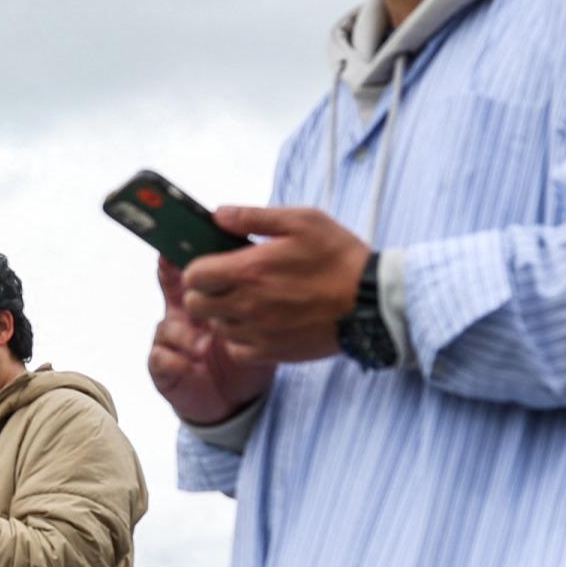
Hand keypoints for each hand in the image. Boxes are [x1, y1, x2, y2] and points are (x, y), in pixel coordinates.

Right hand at [149, 261, 274, 423]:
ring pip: (166, 326)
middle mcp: (184, 315)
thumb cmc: (250, 355)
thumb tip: (261, 258)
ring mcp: (171, 341)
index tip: (182, 246)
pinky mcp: (165, 368)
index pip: (194, 270)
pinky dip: (175, 360)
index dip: (184, 256)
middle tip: (196, 292)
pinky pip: (160, 357)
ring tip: (204, 345)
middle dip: (183, 292)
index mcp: (206, 299)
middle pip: (171, 291)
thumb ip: (258, 293)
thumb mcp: (261, 321)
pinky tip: (192, 365)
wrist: (240, 402)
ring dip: (184, 334)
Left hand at [179, 206, 369, 363]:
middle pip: (196, 305)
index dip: (197, 267)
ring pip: (217, 327)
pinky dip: (240, 339)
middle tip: (225, 282)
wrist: (372, 301)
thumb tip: (218, 214)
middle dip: (204, 291)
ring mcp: (259, 332)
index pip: (193, 275)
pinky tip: (257, 323)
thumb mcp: (301, 221)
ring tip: (247, 300)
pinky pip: (237, 350)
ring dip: (223, 314)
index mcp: (249, 271)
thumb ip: (253, 217)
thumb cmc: (339, 256)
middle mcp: (247, 305)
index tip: (212, 263)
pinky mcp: (274, 352)